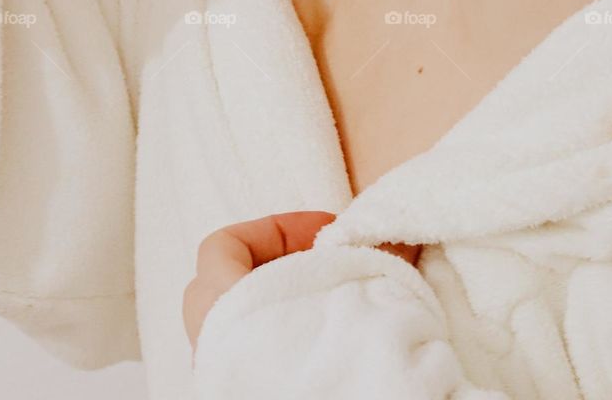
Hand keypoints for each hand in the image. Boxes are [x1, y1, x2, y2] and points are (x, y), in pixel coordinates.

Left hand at [182, 210, 422, 352]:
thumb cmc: (342, 374)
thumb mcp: (362, 300)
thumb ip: (369, 260)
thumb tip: (398, 235)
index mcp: (222, 314)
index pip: (221, 246)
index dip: (276, 228)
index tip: (329, 238)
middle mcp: (213, 352)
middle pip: (222, 285)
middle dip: (278, 266)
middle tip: (331, 269)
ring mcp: (229, 384)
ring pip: (241, 328)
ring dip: (286, 307)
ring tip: (337, 307)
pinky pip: (258, 362)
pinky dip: (289, 344)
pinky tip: (333, 347)